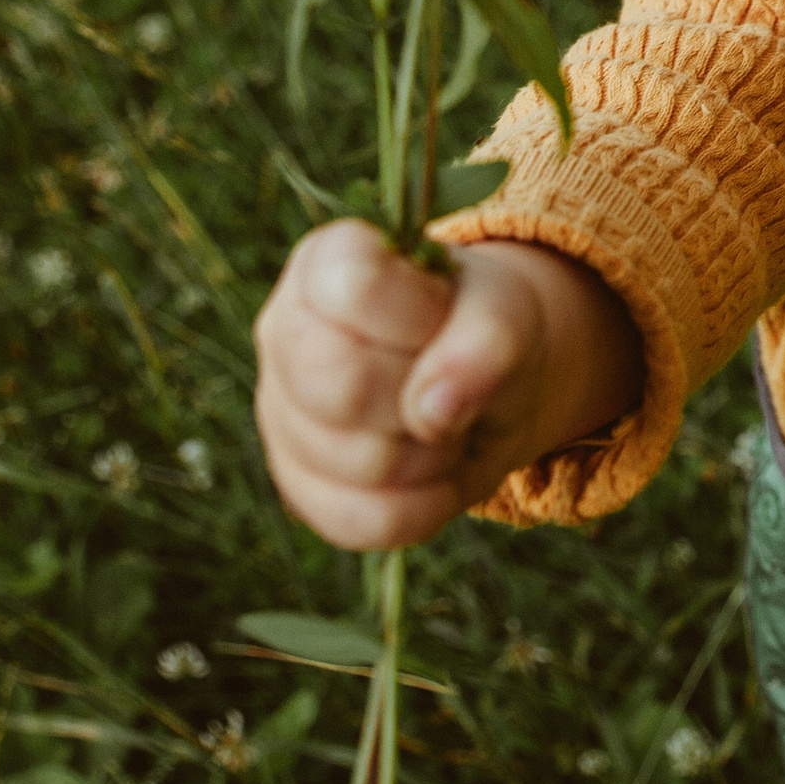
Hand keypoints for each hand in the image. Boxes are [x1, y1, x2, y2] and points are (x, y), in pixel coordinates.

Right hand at [253, 219, 642, 549]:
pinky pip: (366, 520)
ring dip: (434, 451)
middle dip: (422, 392)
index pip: (354, 288)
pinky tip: (433, 467)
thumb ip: (485, 339)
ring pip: (359, 464)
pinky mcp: (298, 488)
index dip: (419, 317)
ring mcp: (278, 416)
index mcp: (324, 263)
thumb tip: (432, 412)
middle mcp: (283, 333)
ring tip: (443, 419)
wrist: (479, 380)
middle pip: (340, 384)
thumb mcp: (506, 311)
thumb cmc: (478, 326)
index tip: (445, 316)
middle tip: (447, 379)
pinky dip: (425, 503)